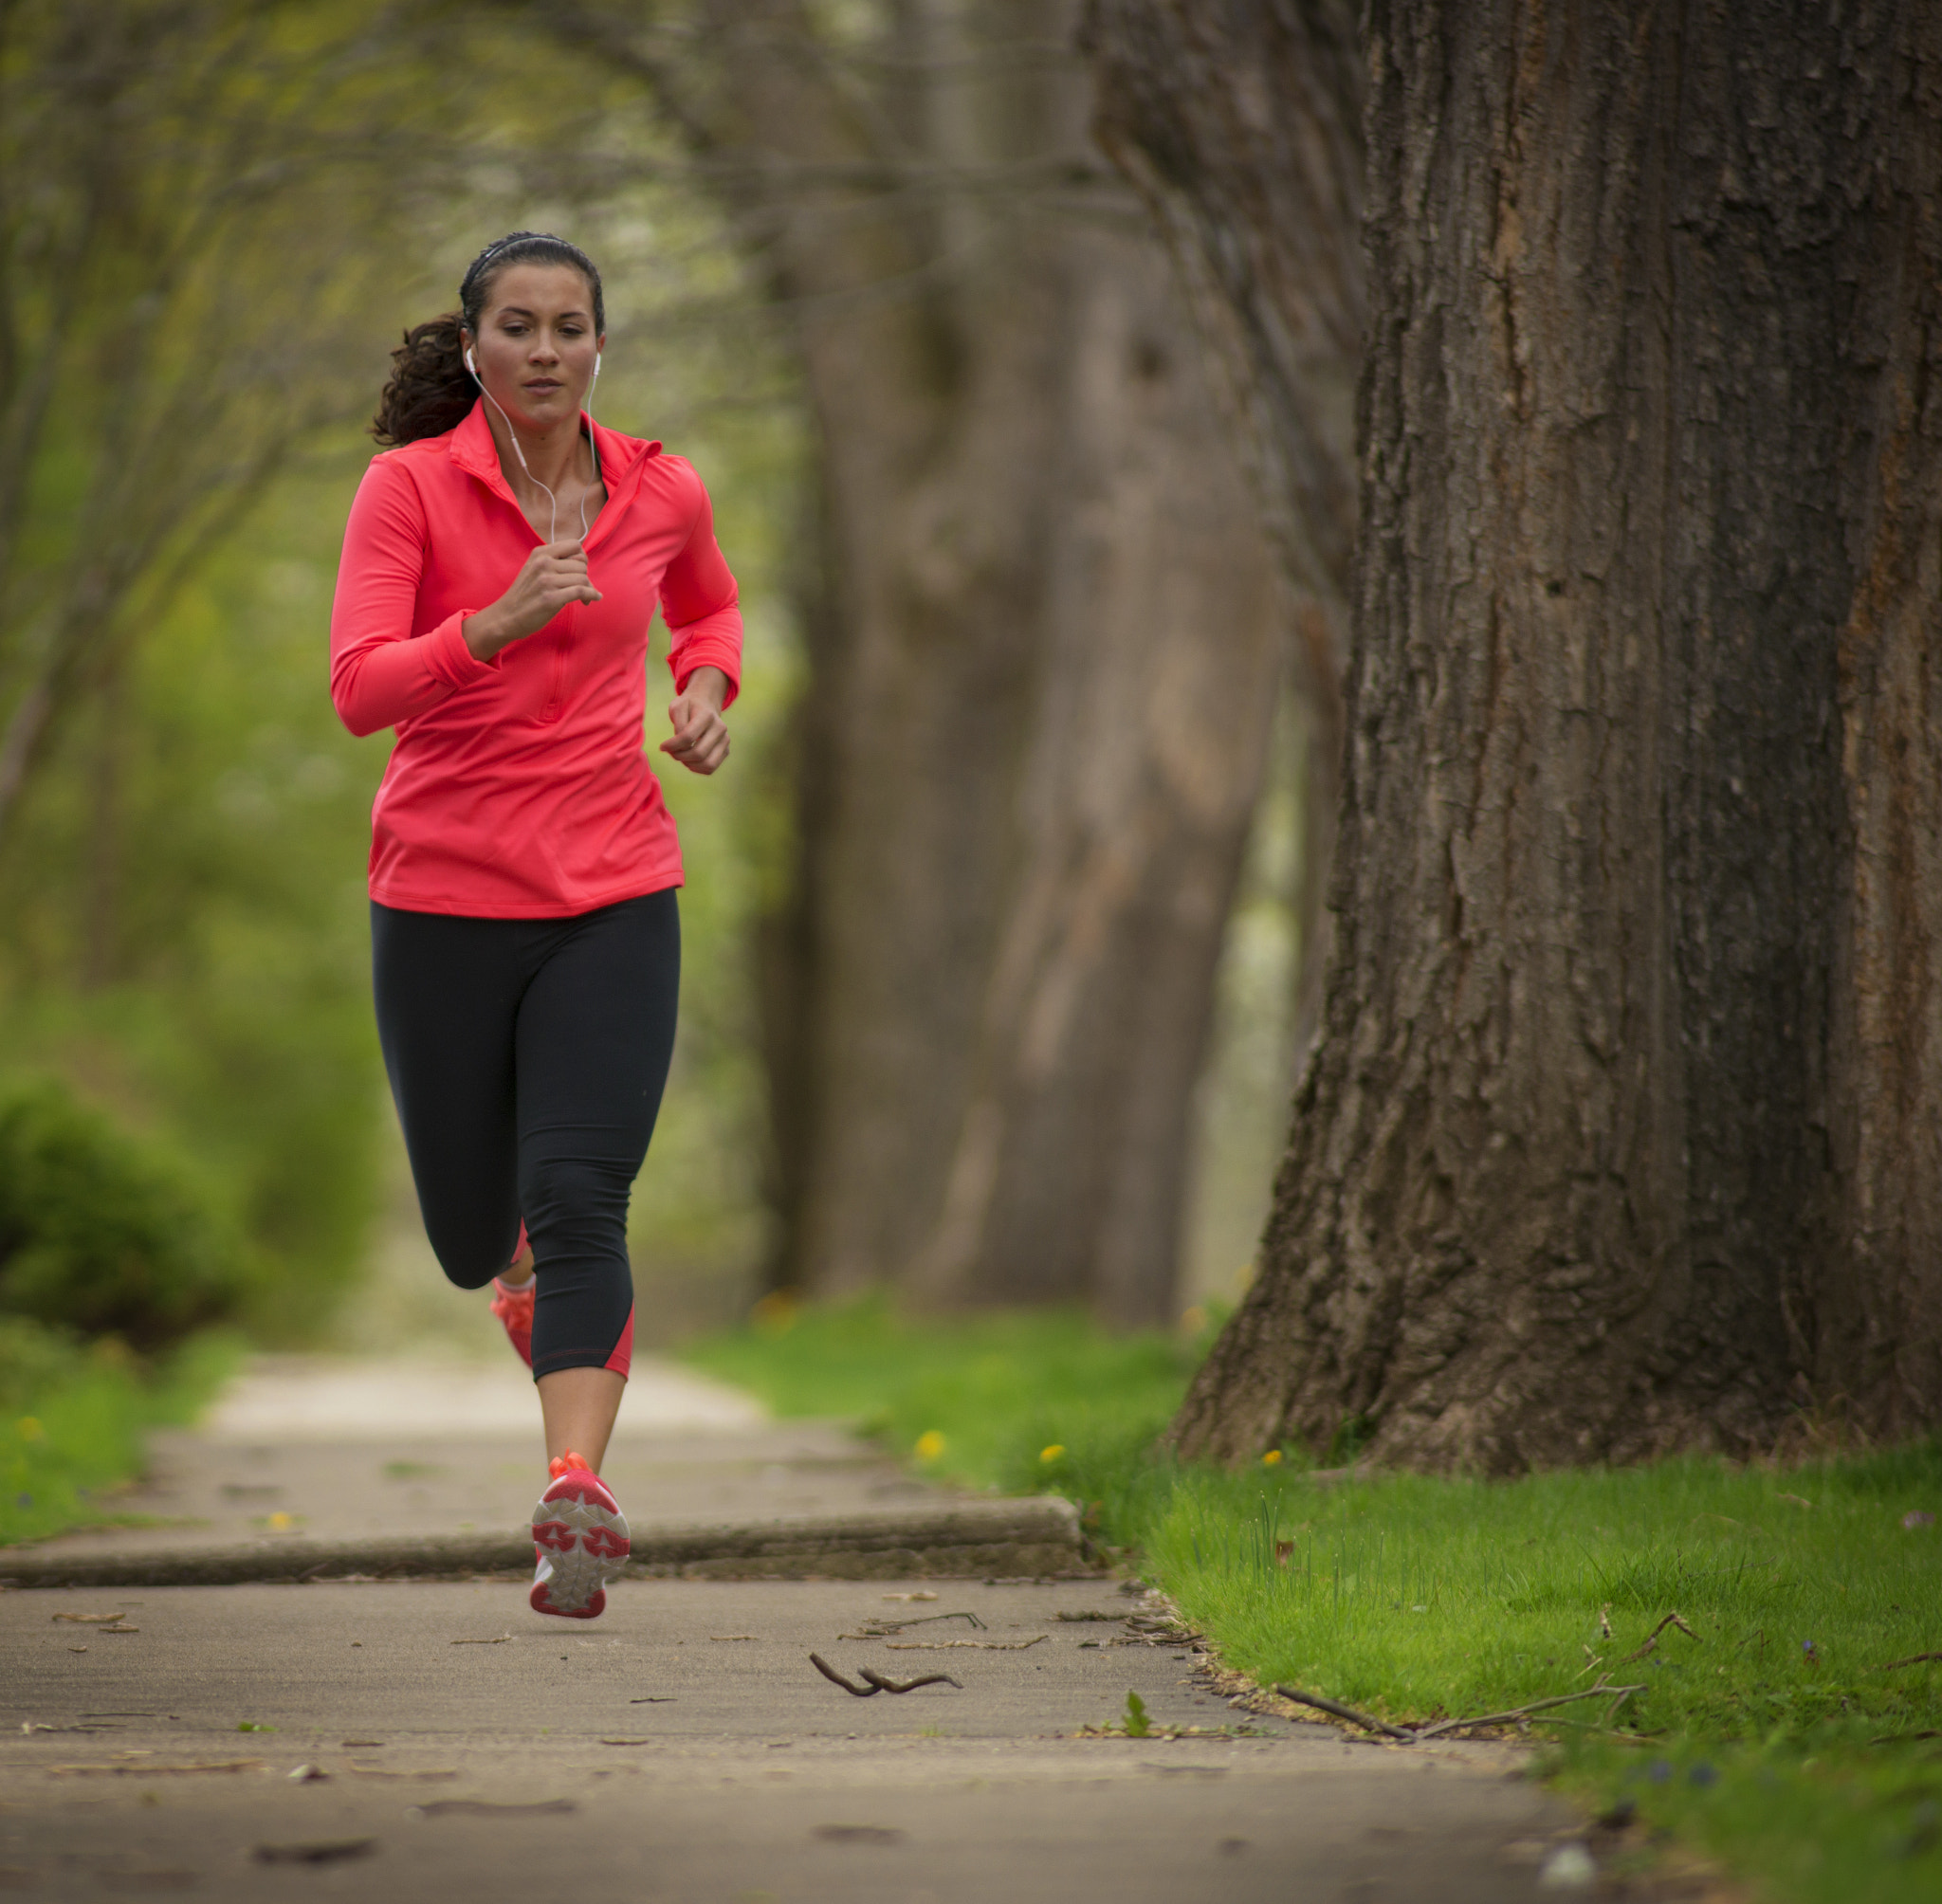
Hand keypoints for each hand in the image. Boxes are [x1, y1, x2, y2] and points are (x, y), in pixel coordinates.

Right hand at [463, 539, 601, 658]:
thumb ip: (555, 562)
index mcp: (540, 553)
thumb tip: (584, 563)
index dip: (582, 558)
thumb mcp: (535, 569)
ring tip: (584, 598)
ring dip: (589, 589)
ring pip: (583, 578)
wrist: (507, 616)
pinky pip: (581, 591)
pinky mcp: (551, 598)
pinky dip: (591, 595)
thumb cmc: (525, 595)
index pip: (574, 545)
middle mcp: (543, 563)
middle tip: (581, 588)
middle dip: (585, 576)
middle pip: (581, 564)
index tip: (579, 570)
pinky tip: (592, 599)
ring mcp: (546, 580)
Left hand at [660, 667, 730, 774]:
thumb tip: (681, 746)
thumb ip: (678, 725)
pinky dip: (697, 768)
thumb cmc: (688, 707)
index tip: (662, 746)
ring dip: (689, 764)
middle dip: (680, 756)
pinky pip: (710, 768)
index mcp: (707, 715)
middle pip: (698, 753)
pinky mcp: (725, 750)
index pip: (688, 737)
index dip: (672, 745)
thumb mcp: (677, 707)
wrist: (706, 704)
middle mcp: (720, 728)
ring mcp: (725, 740)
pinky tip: (688, 760)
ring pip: (707, 764)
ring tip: (680, 756)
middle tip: (671, 752)